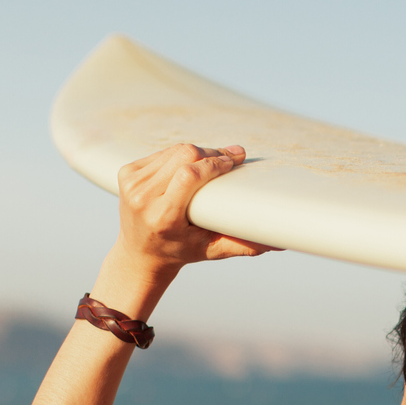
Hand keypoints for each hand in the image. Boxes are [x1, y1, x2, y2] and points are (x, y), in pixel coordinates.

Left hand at [116, 143, 280, 271]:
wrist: (140, 253)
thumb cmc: (182, 251)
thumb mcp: (213, 251)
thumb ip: (244, 245)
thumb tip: (280, 243)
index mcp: (162, 218)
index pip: (188, 175)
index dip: (214, 163)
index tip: (235, 160)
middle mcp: (142, 198)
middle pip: (182, 156)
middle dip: (211, 153)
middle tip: (232, 158)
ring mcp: (131, 183)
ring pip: (174, 150)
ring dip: (198, 152)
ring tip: (215, 162)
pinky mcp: (126, 173)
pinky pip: (162, 152)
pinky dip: (180, 156)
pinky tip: (190, 166)